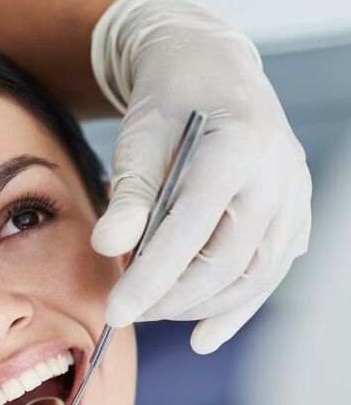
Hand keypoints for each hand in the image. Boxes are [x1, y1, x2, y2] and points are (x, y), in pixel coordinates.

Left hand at [90, 0, 310, 353]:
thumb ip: (129, 195)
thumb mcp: (138, 138)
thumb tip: (109, 249)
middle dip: (172, 299)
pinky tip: (204, 335)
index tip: (115, 312)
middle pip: (226, 262)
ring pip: (253, 275)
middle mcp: (277, 174)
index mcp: (237, 147)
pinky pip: (270, 272)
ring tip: (154, 313)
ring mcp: (293, 194)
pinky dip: (237, 308)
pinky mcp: (295, 212)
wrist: (212, 69)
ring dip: (201, 307)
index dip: (150, 279)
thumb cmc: (170, 101)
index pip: (190, 232)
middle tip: (128, 311)